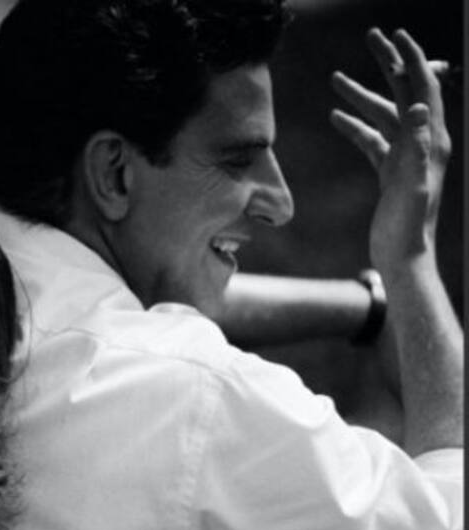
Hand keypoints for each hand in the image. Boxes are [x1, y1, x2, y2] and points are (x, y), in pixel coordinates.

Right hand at [330, 28, 449, 274]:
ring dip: (362, 95)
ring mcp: (405, 156)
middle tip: (371, 38)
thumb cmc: (408, 226)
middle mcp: (422, 142)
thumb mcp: (412, 183)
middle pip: (404, 93)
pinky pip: (371, 140)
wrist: (401, 256)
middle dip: (388, 64)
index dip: (411, 59)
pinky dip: (354, 126)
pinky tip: (335, 118)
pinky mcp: (389, 171)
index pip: (424, 88)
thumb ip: (417, 146)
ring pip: (383, 115)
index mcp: (431, 140)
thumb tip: (419, 106)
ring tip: (336, 78)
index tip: (395, 36)